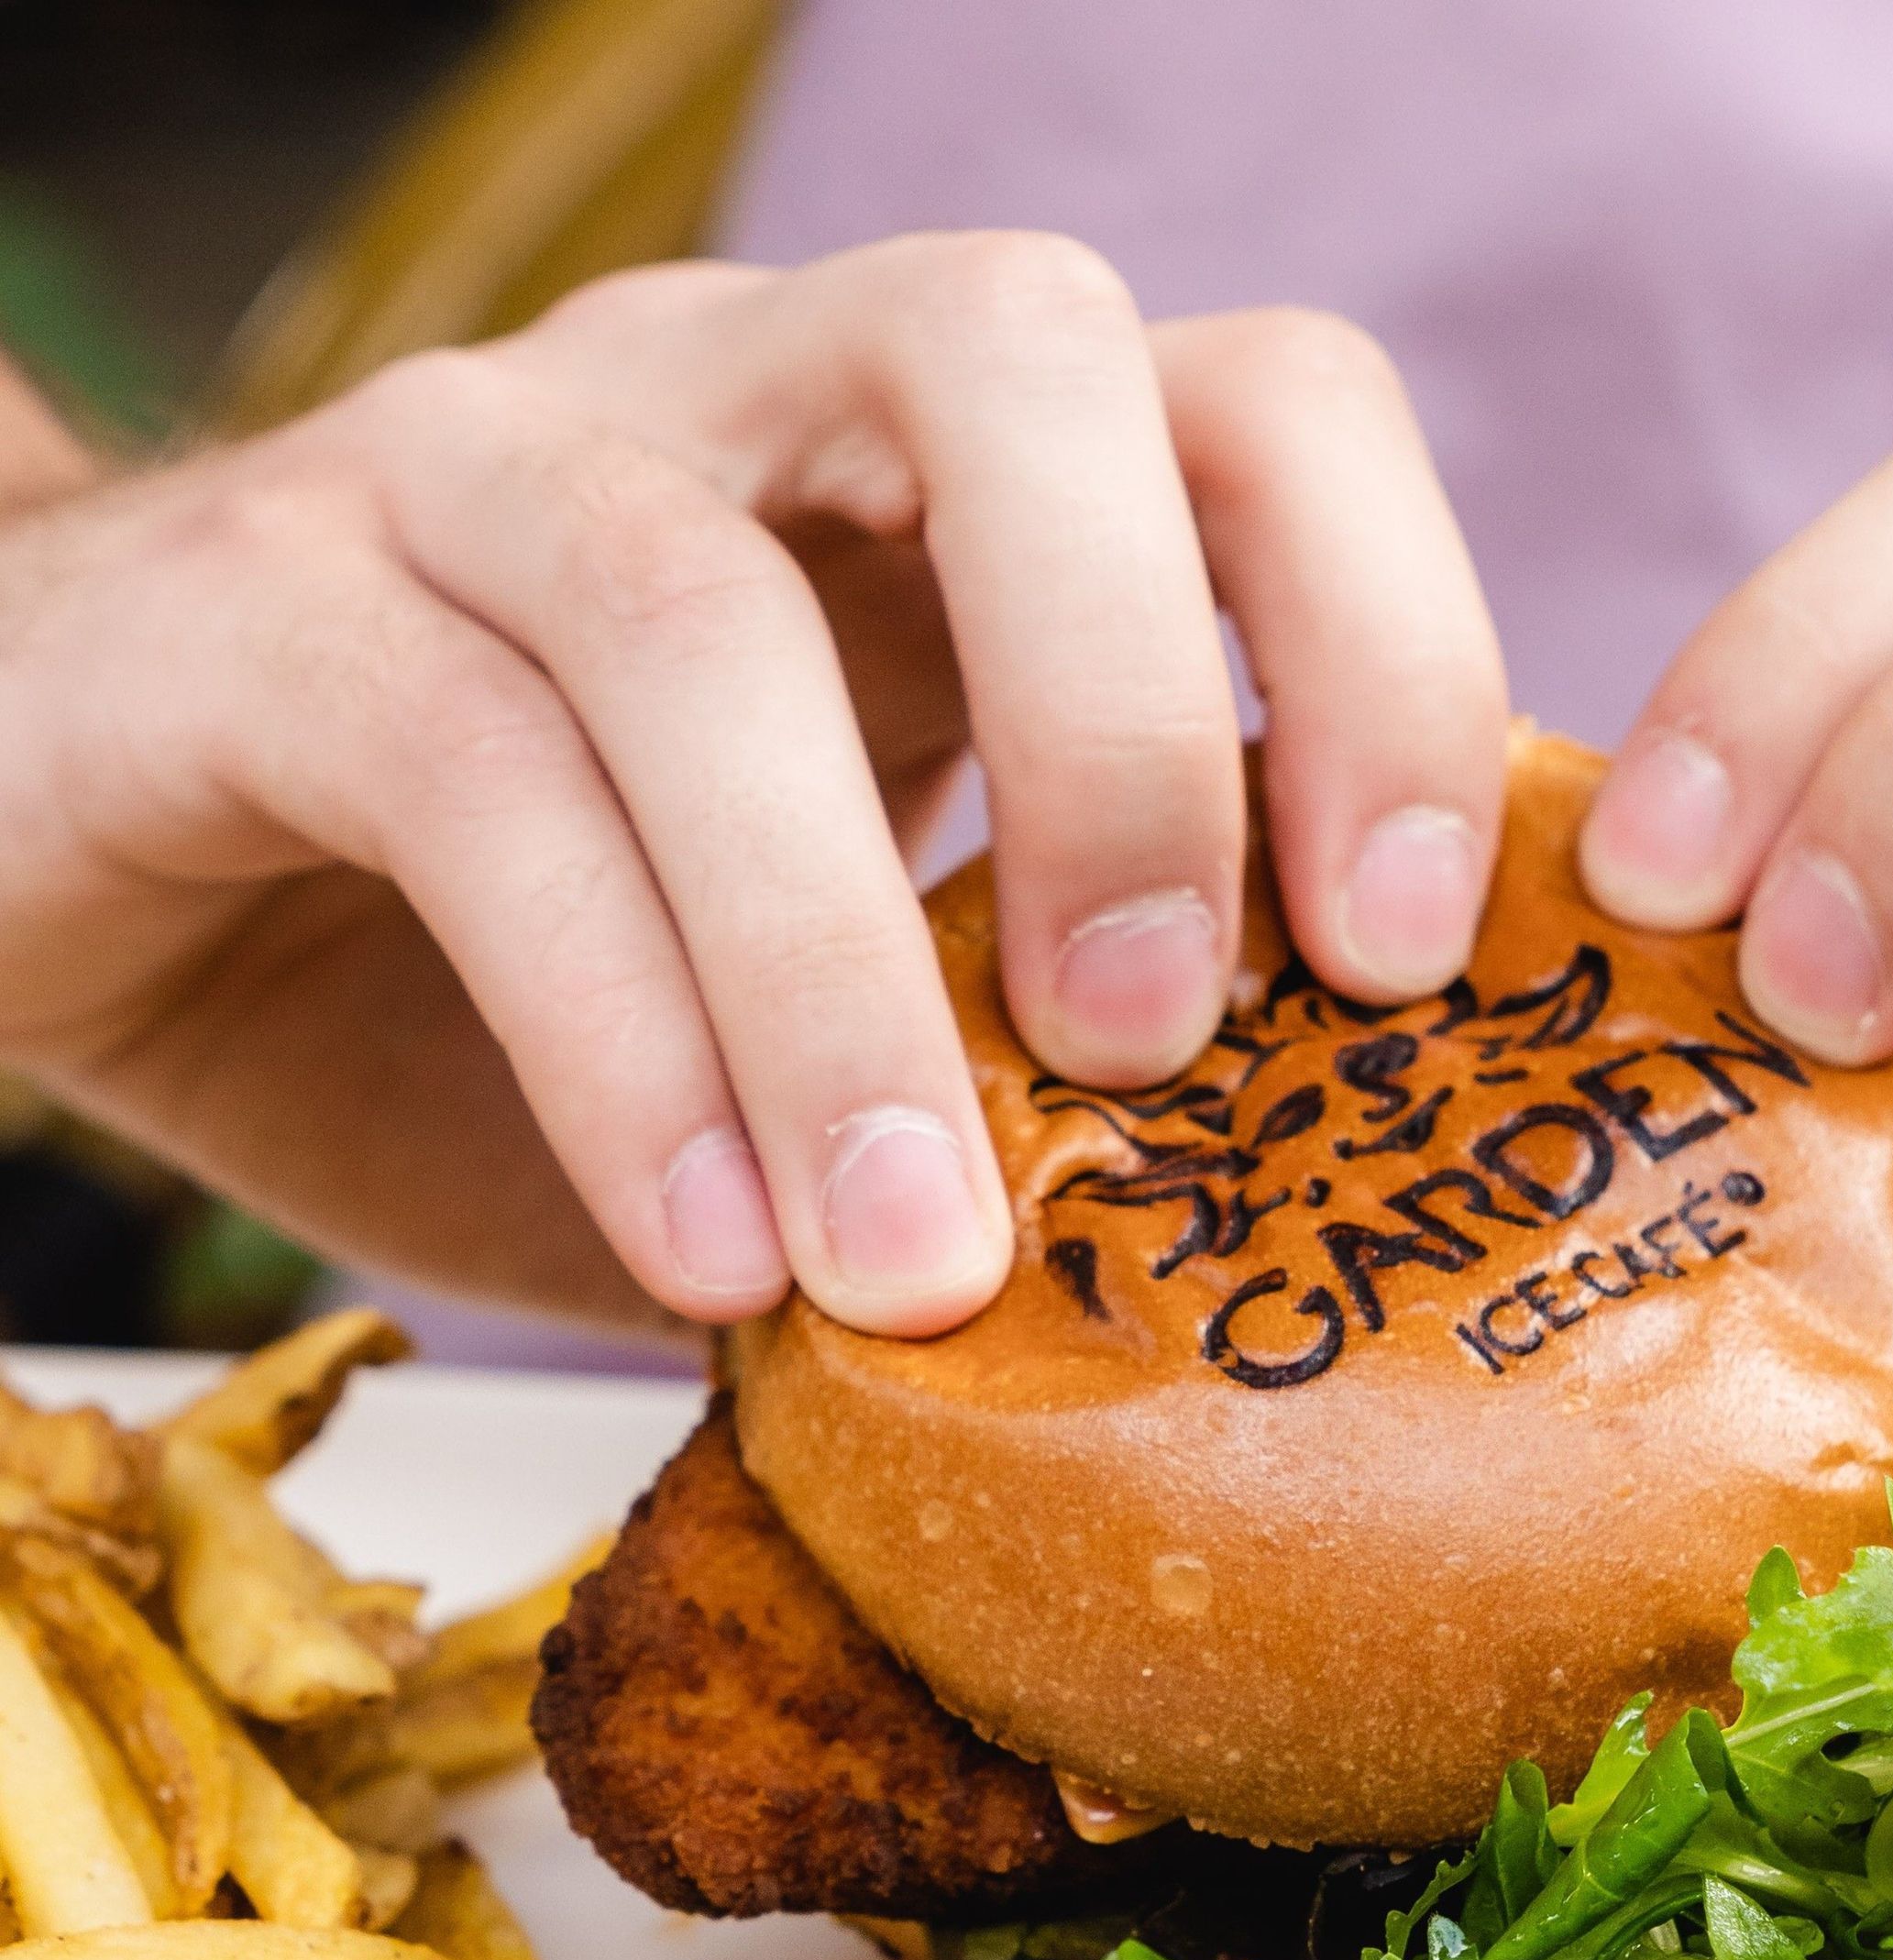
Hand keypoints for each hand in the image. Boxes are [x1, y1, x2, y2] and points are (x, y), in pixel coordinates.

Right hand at [0, 240, 1501, 1338]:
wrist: (76, 859)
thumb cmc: (494, 965)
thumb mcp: (809, 1030)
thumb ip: (991, 1102)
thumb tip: (1243, 1325)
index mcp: (929, 489)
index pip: (1242, 415)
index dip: (1380, 641)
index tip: (1416, 959)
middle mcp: (732, 406)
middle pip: (1015, 357)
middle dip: (1136, 710)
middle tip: (1166, 1045)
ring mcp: (481, 468)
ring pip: (694, 603)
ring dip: (833, 952)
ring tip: (913, 1262)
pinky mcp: (257, 602)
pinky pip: (462, 774)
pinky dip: (615, 1035)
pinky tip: (702, 1252)